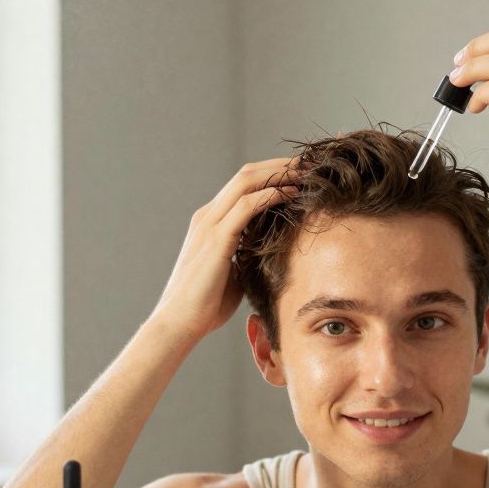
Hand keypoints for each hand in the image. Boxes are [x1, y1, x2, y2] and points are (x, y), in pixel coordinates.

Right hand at [151, 158, 297, 340]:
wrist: (179, 322)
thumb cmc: (205, 304)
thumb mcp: (233, 273)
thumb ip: (247, 256)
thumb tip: (271, 255)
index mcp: (210, 223)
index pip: (243, 186)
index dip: (272, 175)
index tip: (301, 176)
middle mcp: (208, 217)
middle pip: (247, 175)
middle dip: (280, 166)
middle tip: (309, 165)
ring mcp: (209, 225)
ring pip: (246, 182)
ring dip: (279, 174)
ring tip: (306, 173)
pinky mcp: (216, 239)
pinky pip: (246, 206)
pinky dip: (271, 195)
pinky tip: (291, 193)